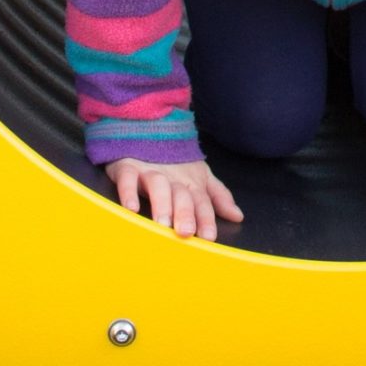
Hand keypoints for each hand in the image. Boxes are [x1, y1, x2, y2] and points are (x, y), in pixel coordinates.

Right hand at [105, 157, 243, 240]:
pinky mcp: (127, 166)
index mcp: (191, 182)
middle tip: (186, 232)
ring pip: (158, 186)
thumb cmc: (175, 161)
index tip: (209, 237)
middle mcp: (172, 178)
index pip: (202, 202)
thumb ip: (218, 197)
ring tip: (162, 224)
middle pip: (181, 195)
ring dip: (161, 204)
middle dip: (185, 213)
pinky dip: (128, 192)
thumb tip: (238, 216)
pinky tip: (132, 209)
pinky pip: (128, 178)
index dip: (206, 218)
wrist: (147, 129)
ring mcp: (150, 171)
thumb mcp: (200, 177)